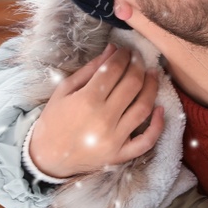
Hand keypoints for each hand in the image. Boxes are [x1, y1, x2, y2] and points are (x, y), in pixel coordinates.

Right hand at [28, 43, 164, 178]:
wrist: (47, 158)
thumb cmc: (53, 121)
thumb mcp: (64, 91)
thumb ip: (90, 69)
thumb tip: (112, 49)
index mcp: (86, 100)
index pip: (113, 70)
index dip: (123, 56)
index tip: (125, 50)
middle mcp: (103, 119)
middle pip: (132, 85)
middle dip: (138, 66)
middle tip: (139, 58)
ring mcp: (114, 138)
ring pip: (143, 107)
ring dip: (152, 87)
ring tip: (152, 74)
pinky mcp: (120, 155)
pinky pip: (147, 141)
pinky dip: (157, 125)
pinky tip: (160, 109)